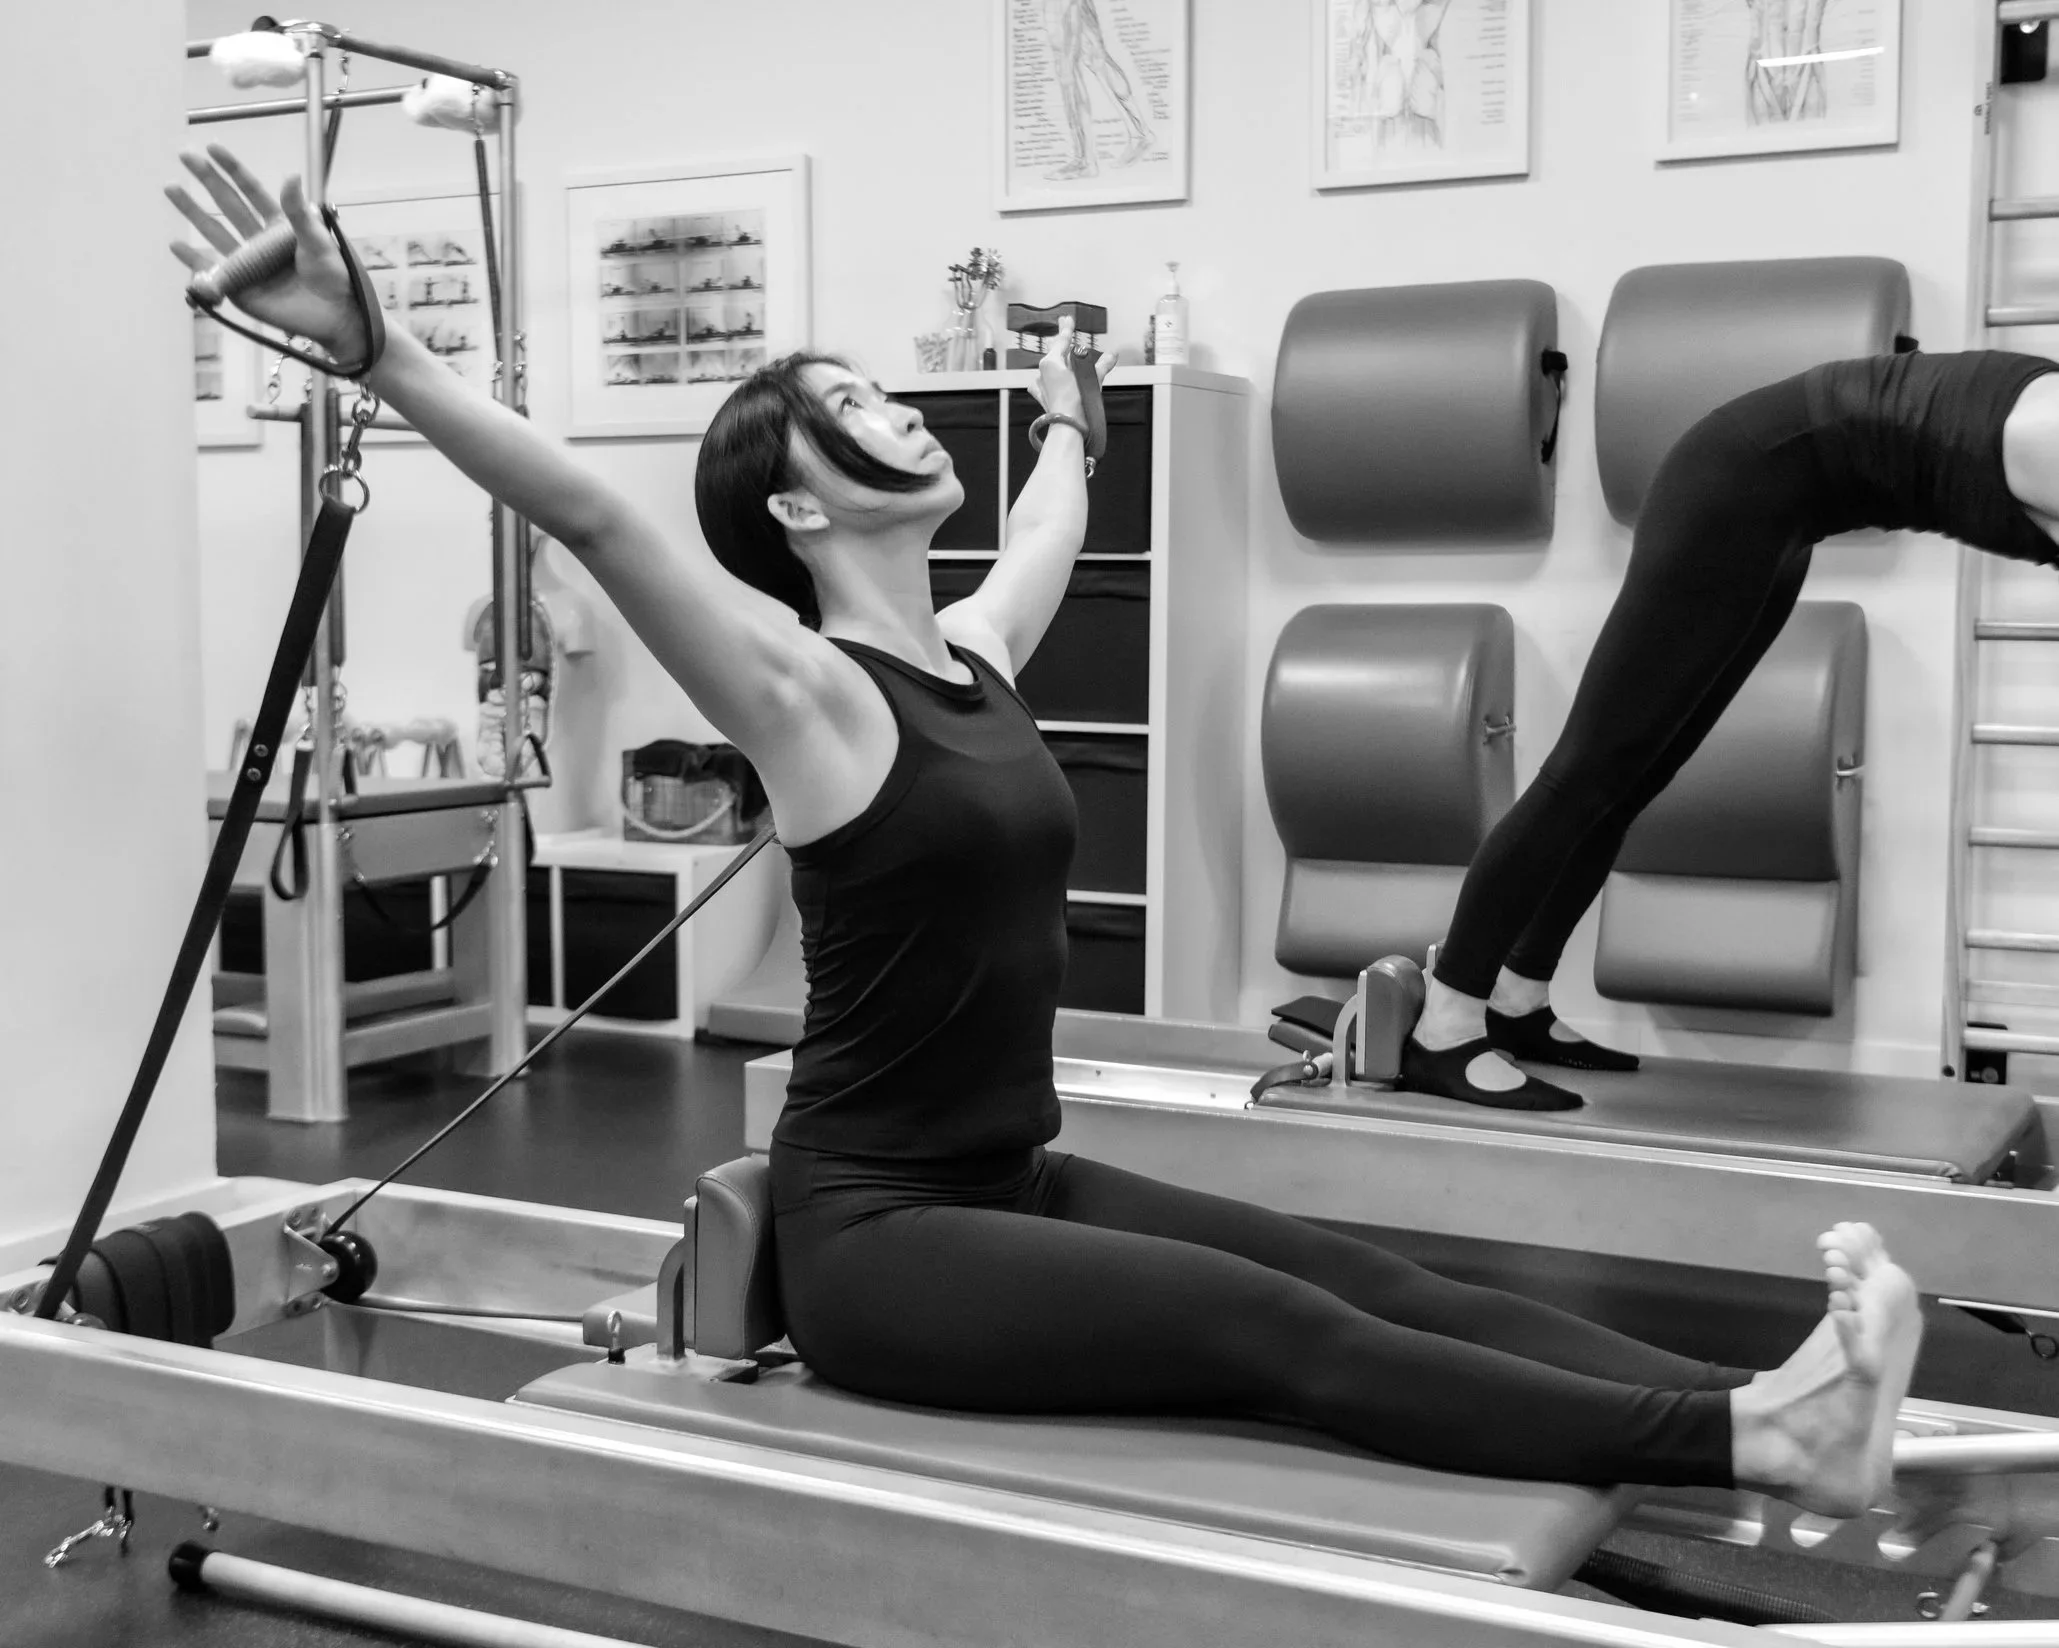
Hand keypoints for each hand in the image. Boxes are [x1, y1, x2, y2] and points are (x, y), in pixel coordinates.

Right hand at [167, 144, 366, 360]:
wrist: (335, 316)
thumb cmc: (333, 276)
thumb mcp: (317, 241)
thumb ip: (298, 212)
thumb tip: (290, 174)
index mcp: (279, 224)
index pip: (251, 191)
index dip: (232, 169)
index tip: (212, 146)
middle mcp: (259, 239)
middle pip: (228, 204)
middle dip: (207, 179)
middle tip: (184, 154)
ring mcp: (247, 262)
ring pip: (214, 231)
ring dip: (192, 211)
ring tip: (170, 187)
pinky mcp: (239, 286)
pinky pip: (211, 270)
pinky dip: (192, 260)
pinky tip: (175, 245)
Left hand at [1025, 317, 1114, 420]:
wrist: (1067, 425)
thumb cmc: (1078, 402)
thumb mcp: (1093, 380)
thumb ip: (1103, 365)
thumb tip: (1113, 354)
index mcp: (1052, 362)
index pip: (1062, 340)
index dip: (1067, 328)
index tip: (1067, 318)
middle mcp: (1042, 371)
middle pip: (1054, 350)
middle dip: (1060, 339)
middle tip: (1063, 324)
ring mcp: (1040, 384)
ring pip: (1049, 366)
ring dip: (1056, 360)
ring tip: (1061, 354)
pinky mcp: (1041, 396)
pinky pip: (1042, 382)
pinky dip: (1048, 378)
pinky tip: (1047, 378)